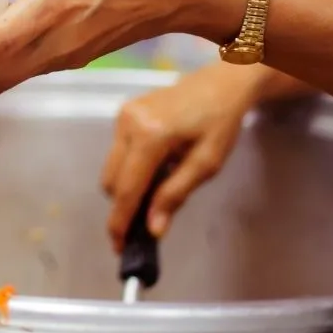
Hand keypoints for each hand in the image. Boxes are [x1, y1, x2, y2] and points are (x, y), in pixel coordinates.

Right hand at [100, 66, 258, 251]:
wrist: (221, 84)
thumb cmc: (220, 123)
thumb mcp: (206, 164)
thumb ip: (175, 196)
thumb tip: (153, 229)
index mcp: (151, 136)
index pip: (127, 189)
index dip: (121, 222)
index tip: (119, 247)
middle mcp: (129, 124)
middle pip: (111, 182)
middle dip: (124, 205)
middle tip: (146, 223)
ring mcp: (123, 116)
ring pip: (111, 168)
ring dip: (127, 187)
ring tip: (156, 190)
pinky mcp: (123, 113)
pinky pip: (117, 152)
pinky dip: (130, 168)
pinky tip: (154, 167)